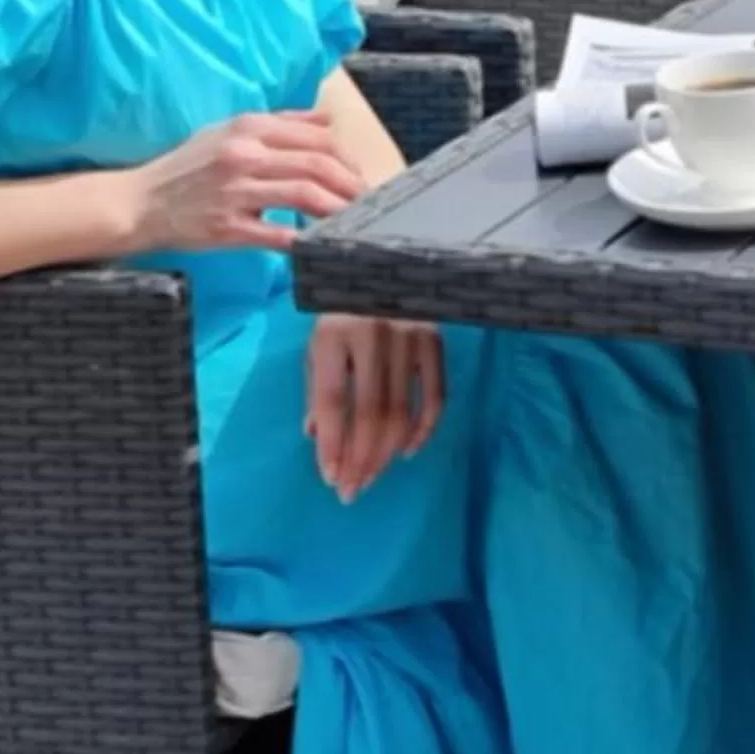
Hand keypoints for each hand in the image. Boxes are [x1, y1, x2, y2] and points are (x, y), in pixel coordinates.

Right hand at [121, 110, 365, 252]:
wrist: (139, 202)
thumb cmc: (187, 166)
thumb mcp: (228, 130)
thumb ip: (280, 123)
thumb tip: (327, 120)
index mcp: (248, 128)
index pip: (316, 138)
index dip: (346, 157)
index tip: (359, 174)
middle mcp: (244, 155)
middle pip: (317, 165)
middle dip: (351, 184)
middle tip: (367, 200)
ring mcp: (235, 192)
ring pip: (305, 196)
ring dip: (338, 209)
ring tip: (354, 219)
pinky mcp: (227, 227)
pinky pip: (277, 233)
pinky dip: (305, 239)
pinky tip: (320, 243)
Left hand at [305, 313, 444, 501]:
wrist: (382, 263)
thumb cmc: (342, 311)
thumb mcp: (319, 344)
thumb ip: (318, 389)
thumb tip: (318, 439)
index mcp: (333, 332)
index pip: (331, 400)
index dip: (331, 443)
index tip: (330, 477)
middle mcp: (373, 332)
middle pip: (369, 412)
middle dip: (360, 458)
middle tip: (352, 490)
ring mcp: (410, 334)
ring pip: (401, 410)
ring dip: (386, 452)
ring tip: (372, 477)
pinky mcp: (436, 338)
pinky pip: (437, 395)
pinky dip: (424, 428)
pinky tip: (406, 451)